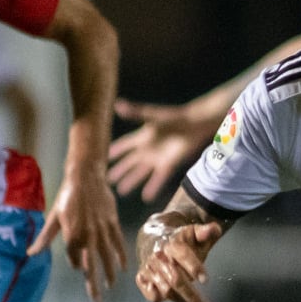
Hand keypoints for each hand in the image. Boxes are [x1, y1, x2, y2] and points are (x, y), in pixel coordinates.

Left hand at [30, 169, 126, 301]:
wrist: (86, 177)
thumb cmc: (66, 196)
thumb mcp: (53, 218)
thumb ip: (45, 238)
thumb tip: (30, 253)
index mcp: (71, 235)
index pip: (74, 259)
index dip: (75, 263)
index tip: (77, 264)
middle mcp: (87, 236)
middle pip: (91, 266)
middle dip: (94, 285)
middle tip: (97, 301)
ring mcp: (101, 231)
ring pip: (107, 257)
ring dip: (109, 273)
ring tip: (111, 286)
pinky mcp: (112, 224)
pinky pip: (118, 244)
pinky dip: (121, 256)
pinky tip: (124, 267)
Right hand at [106, 97, 226, 201]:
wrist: (194, 124)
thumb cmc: (173, 117)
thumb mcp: (151, 115)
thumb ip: (135, 113)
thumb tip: (117, 104)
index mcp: (143, 136)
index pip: (125, 145)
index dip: (117, 150)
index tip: (106, 155)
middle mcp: (148, 149)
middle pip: (130, 162)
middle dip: (120, 170)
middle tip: (109, 179)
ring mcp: (157, 158)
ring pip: (141, 172)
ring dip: (132, 181)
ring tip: (121, 191)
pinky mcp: (168, 165)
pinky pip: (158, 178)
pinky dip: (152, 187)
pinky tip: (146, 197)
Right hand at [134, 219, 222, 301]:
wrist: (152, 238)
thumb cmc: (180, 240)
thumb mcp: (193, 232)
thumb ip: (206, 232)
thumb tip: (215, 229)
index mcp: (172, 244)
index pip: (183, 255)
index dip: (194, 267)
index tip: (206, 280)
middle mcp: (158, 257)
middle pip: (175, 279)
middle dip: (191, 296)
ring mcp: (149, 269)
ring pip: (166, 290)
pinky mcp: (142, 278)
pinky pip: (150, 294)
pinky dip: (158, 298)